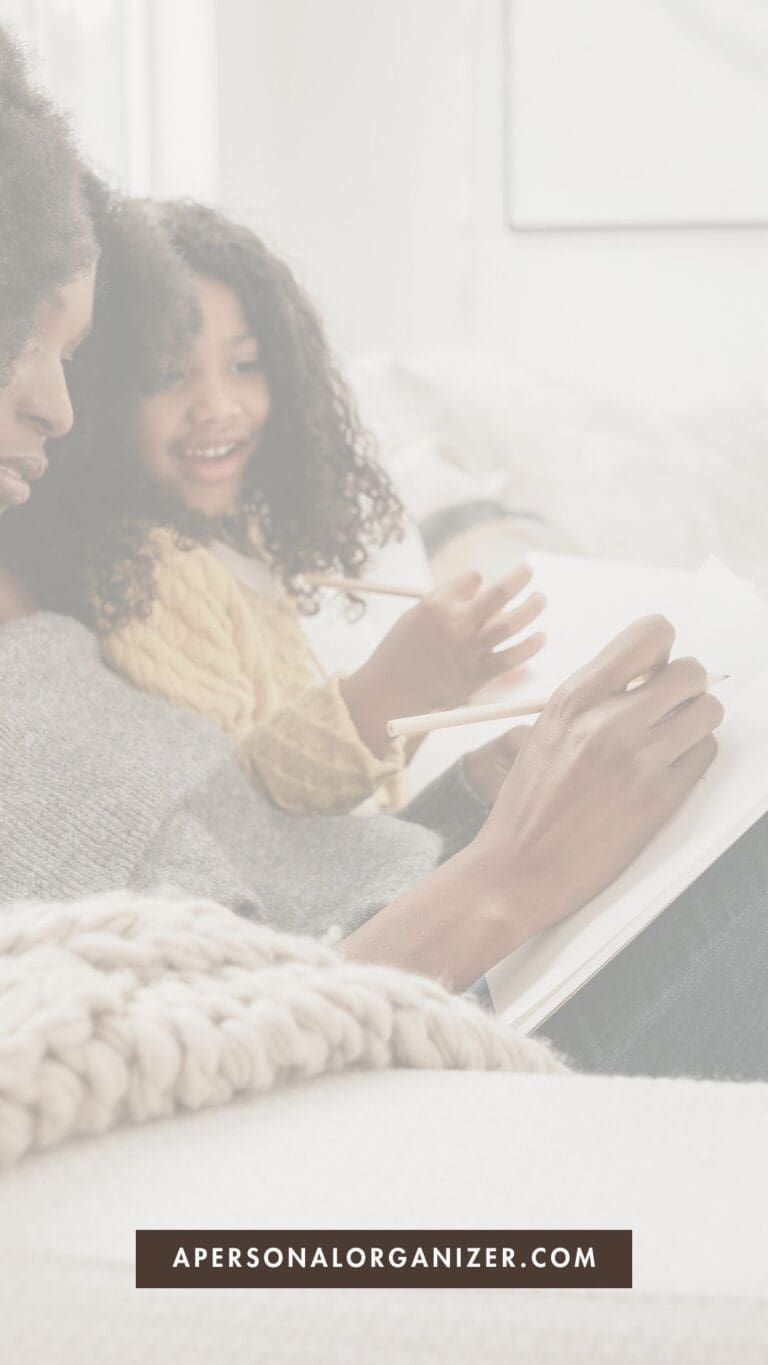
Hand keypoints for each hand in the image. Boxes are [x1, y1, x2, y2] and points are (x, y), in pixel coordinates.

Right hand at [341, 564, 544, 754]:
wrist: (387, 692)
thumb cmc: (400, 653)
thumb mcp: (415, 618)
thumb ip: (447, 604)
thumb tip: (482, 590)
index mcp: (436, 604)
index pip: (472, 579)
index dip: (479, 581)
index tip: (481, 587)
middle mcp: (454, 623)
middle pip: (497, 594)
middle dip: (518, 578)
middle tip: (529, 570)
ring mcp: (467, 650)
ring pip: (509, 623)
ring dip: (530, 608)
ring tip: (540, 599)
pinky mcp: (475, 676)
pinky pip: (510, 658)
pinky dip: (529, 647)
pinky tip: (540, 637)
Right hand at [470, 614, 722, 946]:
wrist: (518, 868)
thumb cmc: (528, 805)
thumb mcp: (547, 732)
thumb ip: (592, 699)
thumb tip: (644, 676)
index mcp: (575, 699)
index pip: (651, 634)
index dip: (663, 651)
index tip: (653, 672)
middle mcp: (609, 721)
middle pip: (692, 672)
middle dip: (686, 689)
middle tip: (668, 711)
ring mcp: (638, 759)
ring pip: (708, 712)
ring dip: (695, 724)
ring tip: (669, 743)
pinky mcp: (660, 797)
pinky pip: (704, 755)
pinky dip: (692, 760)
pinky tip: (664, 773)